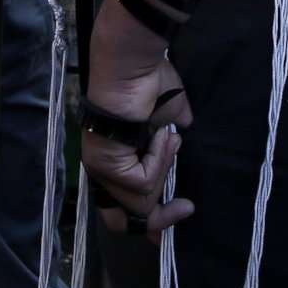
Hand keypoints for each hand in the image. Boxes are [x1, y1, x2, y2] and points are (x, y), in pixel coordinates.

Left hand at [82, 2, 195, 234]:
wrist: (133, 65)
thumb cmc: (149, 85)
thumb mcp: (169, 121)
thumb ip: (172, 146)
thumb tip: (184, 150)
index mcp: (112, 161)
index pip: (121, 210)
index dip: (149, 223)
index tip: (178, 219)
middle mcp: (101, 171)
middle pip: (122, 222)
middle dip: (159, 219)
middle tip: (186, 207)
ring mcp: (101, 170)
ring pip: (141, 201)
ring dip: (164, 169)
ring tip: (168, 137)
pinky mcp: (108, 164)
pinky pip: (142, 183)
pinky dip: (160, 161)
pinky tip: (161, 135)